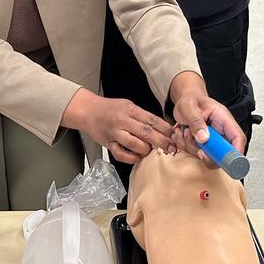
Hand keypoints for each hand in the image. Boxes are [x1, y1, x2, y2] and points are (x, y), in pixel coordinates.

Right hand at [61, 89, 175, 163]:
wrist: (88, 111)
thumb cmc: (110, 109)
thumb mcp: (128, 106)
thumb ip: (142, 116)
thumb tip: (162, 128)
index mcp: (130, 110)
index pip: (152, 120)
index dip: (165, 129)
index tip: (175, 135)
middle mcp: (123, 121)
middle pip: (146, 132)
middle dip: (161, 141)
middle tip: (171, 148)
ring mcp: (115, 133)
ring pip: (134, 144)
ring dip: (146, 149)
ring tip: (150, 151)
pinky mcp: (108, 143)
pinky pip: (121, 154)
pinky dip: (132, 158)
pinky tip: (137, 157)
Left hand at [169, 72, 246, 162]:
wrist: (184, 100)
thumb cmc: (190, 100)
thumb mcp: (189, 108)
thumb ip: (196, 122)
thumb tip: (204, 138)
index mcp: (224, 119)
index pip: (238, 138)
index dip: (235, 152)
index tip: (226, 161)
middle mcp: (221, 131)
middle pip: (224, 153)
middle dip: (207, 153)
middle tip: (196, 146)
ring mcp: (213, 140)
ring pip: (208, 156)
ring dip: (192, 148)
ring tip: (185, 131)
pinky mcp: (205, 145)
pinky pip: (197, 154)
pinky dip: (186, 147)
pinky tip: (183, 134)